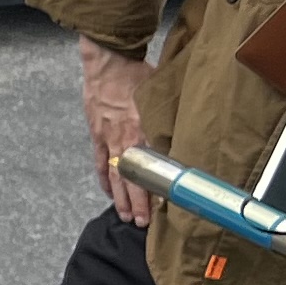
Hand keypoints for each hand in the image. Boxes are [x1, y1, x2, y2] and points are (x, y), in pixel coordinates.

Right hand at [79, 39, 154, 224]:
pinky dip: (104, 178)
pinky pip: (101, 162)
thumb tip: (188, 133)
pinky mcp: (97, 134)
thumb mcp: (162, 96)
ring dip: (120, 197)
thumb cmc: (138, 73)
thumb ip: (170, 118)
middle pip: (132, 179)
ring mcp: (109, 139)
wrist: (108, 60)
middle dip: (137, 203)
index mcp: (144, 131)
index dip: (156, 190)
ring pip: (115, 175)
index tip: (164, 208)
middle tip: (142, 223)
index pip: (152, 168)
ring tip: (125, 215)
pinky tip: (108, 191)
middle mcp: (126, 140)